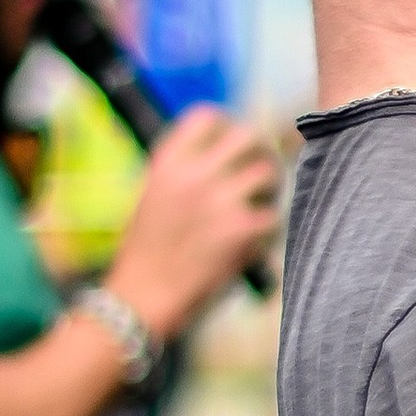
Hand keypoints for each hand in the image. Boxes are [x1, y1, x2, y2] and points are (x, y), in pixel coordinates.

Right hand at [105, 108, 281, 343]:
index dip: (227, 126)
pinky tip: (256, 242)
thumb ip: (186, 173)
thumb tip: (226, 159)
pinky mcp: (241, 231)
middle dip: (260, 151)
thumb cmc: (146, 254)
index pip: (206, 117)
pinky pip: (273, 216)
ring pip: (267, 172)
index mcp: (167, 162)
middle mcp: (194, 174)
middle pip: (247, 136)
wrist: (142, 298)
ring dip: (272, 188)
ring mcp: (219, 200)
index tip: (234, 144)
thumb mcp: (153, 196)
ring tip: (263, 205)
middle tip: (262, 172)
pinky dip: (269, 229)